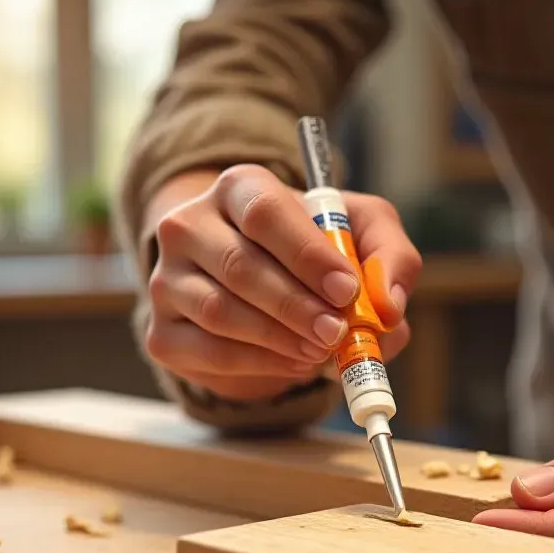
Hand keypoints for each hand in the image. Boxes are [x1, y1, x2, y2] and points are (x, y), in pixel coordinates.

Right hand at [144, 165, 420, 401]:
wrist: (261, 284)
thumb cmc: (315, 251)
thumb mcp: (365, 234)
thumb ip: (391, 258)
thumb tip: (389, 306)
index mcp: (238, 187)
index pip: (265, 213)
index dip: (307, 255)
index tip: (346, 290)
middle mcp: (188, 225)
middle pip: (240, 266)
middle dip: (296, 307)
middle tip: (336, 332)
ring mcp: (167, 279)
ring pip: (220, 313)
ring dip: (279, 339)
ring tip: (319, 350)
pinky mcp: (162, 331)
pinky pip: (209, 353)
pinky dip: (259, 365)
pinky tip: (294, 362)